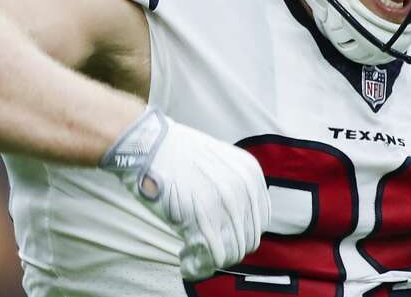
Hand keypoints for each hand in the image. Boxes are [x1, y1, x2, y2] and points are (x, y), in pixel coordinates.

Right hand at [102, 107, 270, 279]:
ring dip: (212, 261)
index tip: (221, 238)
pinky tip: (185, 261)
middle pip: (248, 240)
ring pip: (233, 253)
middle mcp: (244, 190)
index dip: (241, 235)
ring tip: (191, 255)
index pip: (260, 222)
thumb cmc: (178, 155)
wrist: (149, 144)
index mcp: (251, 175)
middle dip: (227, 250)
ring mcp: (224, 204)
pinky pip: (213, 257)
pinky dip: (198, 266)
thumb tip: (237, 223)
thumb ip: (236, 188)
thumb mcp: (221, 163)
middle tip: (204, 251)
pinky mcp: (202, 218)